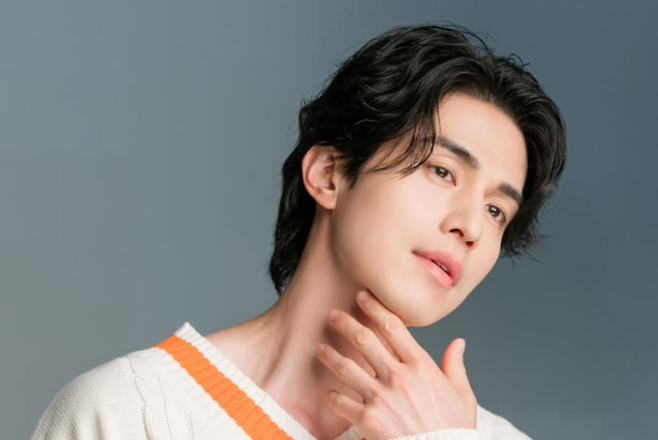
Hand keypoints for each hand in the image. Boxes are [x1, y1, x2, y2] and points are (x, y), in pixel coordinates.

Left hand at [314, 289, 477, 439]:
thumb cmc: (453, 430)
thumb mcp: (463, 396)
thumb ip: (455, 366)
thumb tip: (458, 343)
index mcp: (421, 366)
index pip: (393, 326)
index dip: (374, 308)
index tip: (362, 297)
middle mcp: (399, 377)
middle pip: (364, 340)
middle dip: (345, 323)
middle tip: (333, 315)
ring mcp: (381, 397)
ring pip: (346, 367)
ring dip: (329, 355)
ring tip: (320, 348)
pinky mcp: (368, 419)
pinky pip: (341, 402)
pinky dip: (332, 396)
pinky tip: (329, 392)